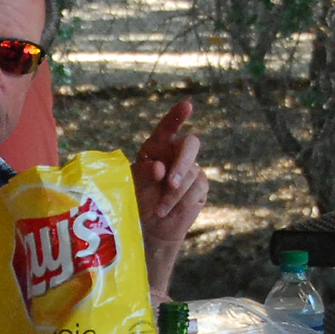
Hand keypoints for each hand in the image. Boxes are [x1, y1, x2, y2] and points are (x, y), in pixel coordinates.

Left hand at [133, 99, 208, 294]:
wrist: (150, 227)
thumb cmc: (137, 200)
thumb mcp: (134, 184)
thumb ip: (144, 173)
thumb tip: (160, 167)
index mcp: (157, 146)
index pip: (168, 127)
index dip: (177, 116)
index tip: (187, 106)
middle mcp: (176, 153)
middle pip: (190, 145)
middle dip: (182, 163)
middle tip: (170, 182)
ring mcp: (191, 168)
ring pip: (191, 173)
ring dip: (173, 194)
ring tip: (158, 209)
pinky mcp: (200, 186)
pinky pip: (196, 188)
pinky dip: (180, 201)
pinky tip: (167, 211)